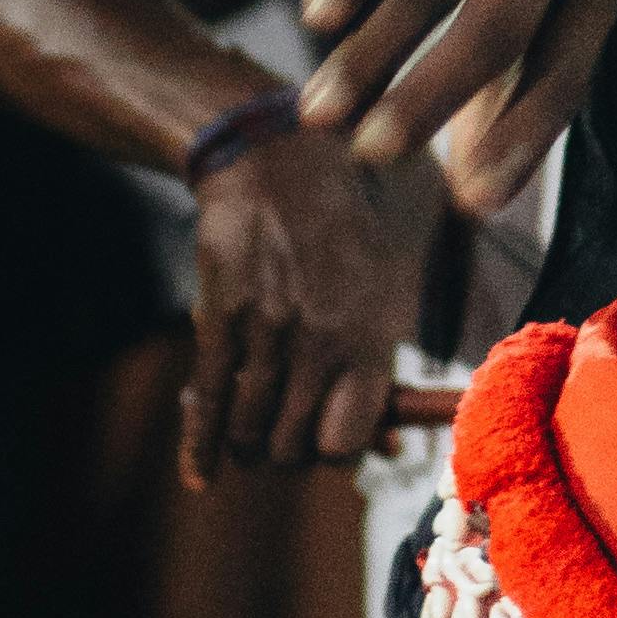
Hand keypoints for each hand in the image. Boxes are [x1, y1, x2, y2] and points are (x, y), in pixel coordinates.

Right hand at [182, 117, 436, 478]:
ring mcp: (266, 331)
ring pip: (252, 433)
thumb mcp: (417, 245)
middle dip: (298, 455)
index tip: (357, 439)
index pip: (353, 436)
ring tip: (259, 439)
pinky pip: (207, 402)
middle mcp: (321, 338)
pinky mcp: (217, 317)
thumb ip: (412, 326)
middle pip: (299, 446)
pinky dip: (199, 447)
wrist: (279, 141)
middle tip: (300, 439)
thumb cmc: (365, 187)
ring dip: (252, 447)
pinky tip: (201, 477)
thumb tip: (406, 419)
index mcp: (377, 325)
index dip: (352, 449)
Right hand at [295, 0, 616, 211]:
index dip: (524, 138)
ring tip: (321, 116)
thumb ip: (518, 77)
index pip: (568, 70)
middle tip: (374, 157)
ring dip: (373, 49)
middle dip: (433, 96)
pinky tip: (322, 16)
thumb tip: (480, 196)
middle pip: (500, 24)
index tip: (472, 203)